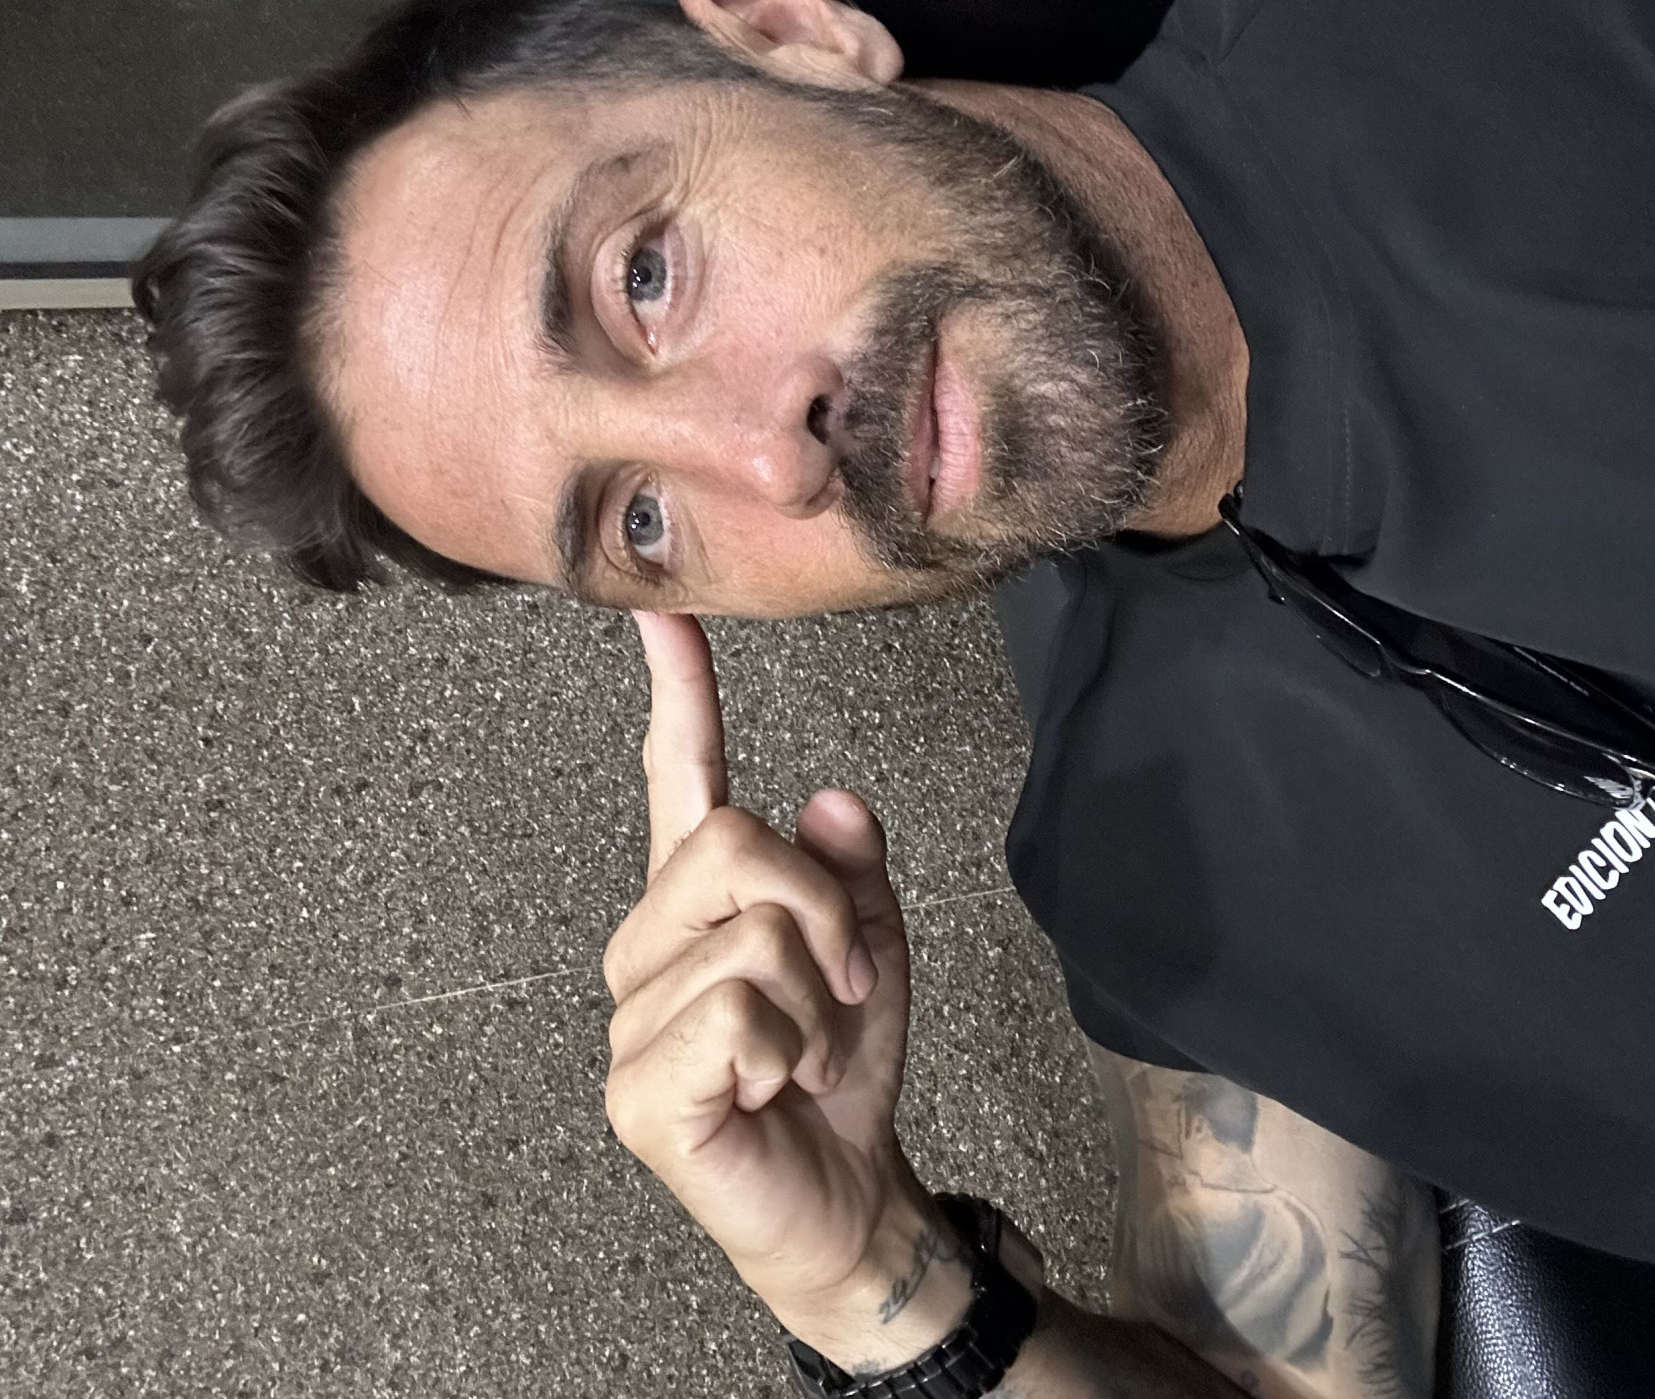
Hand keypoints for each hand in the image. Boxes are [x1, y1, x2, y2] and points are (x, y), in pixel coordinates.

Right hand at [602, 612, 965, 1361]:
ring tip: (805, 1053)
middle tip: (846, 990)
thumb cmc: (843, 1071)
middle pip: (733, 843)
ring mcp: (631, 1020)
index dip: (678, 696)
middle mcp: (647, 947)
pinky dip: (791, 1051)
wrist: (848, 1193)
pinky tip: (773, 1089)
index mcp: (697, 902)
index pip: (681, 781)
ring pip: (753, 935)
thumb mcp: (871, 948)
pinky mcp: (638, 1091)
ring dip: (819, 1002)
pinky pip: (738, 1013)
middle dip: (826, 912)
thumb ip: (849, 871)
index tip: (664, 614)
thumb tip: (830, 800)